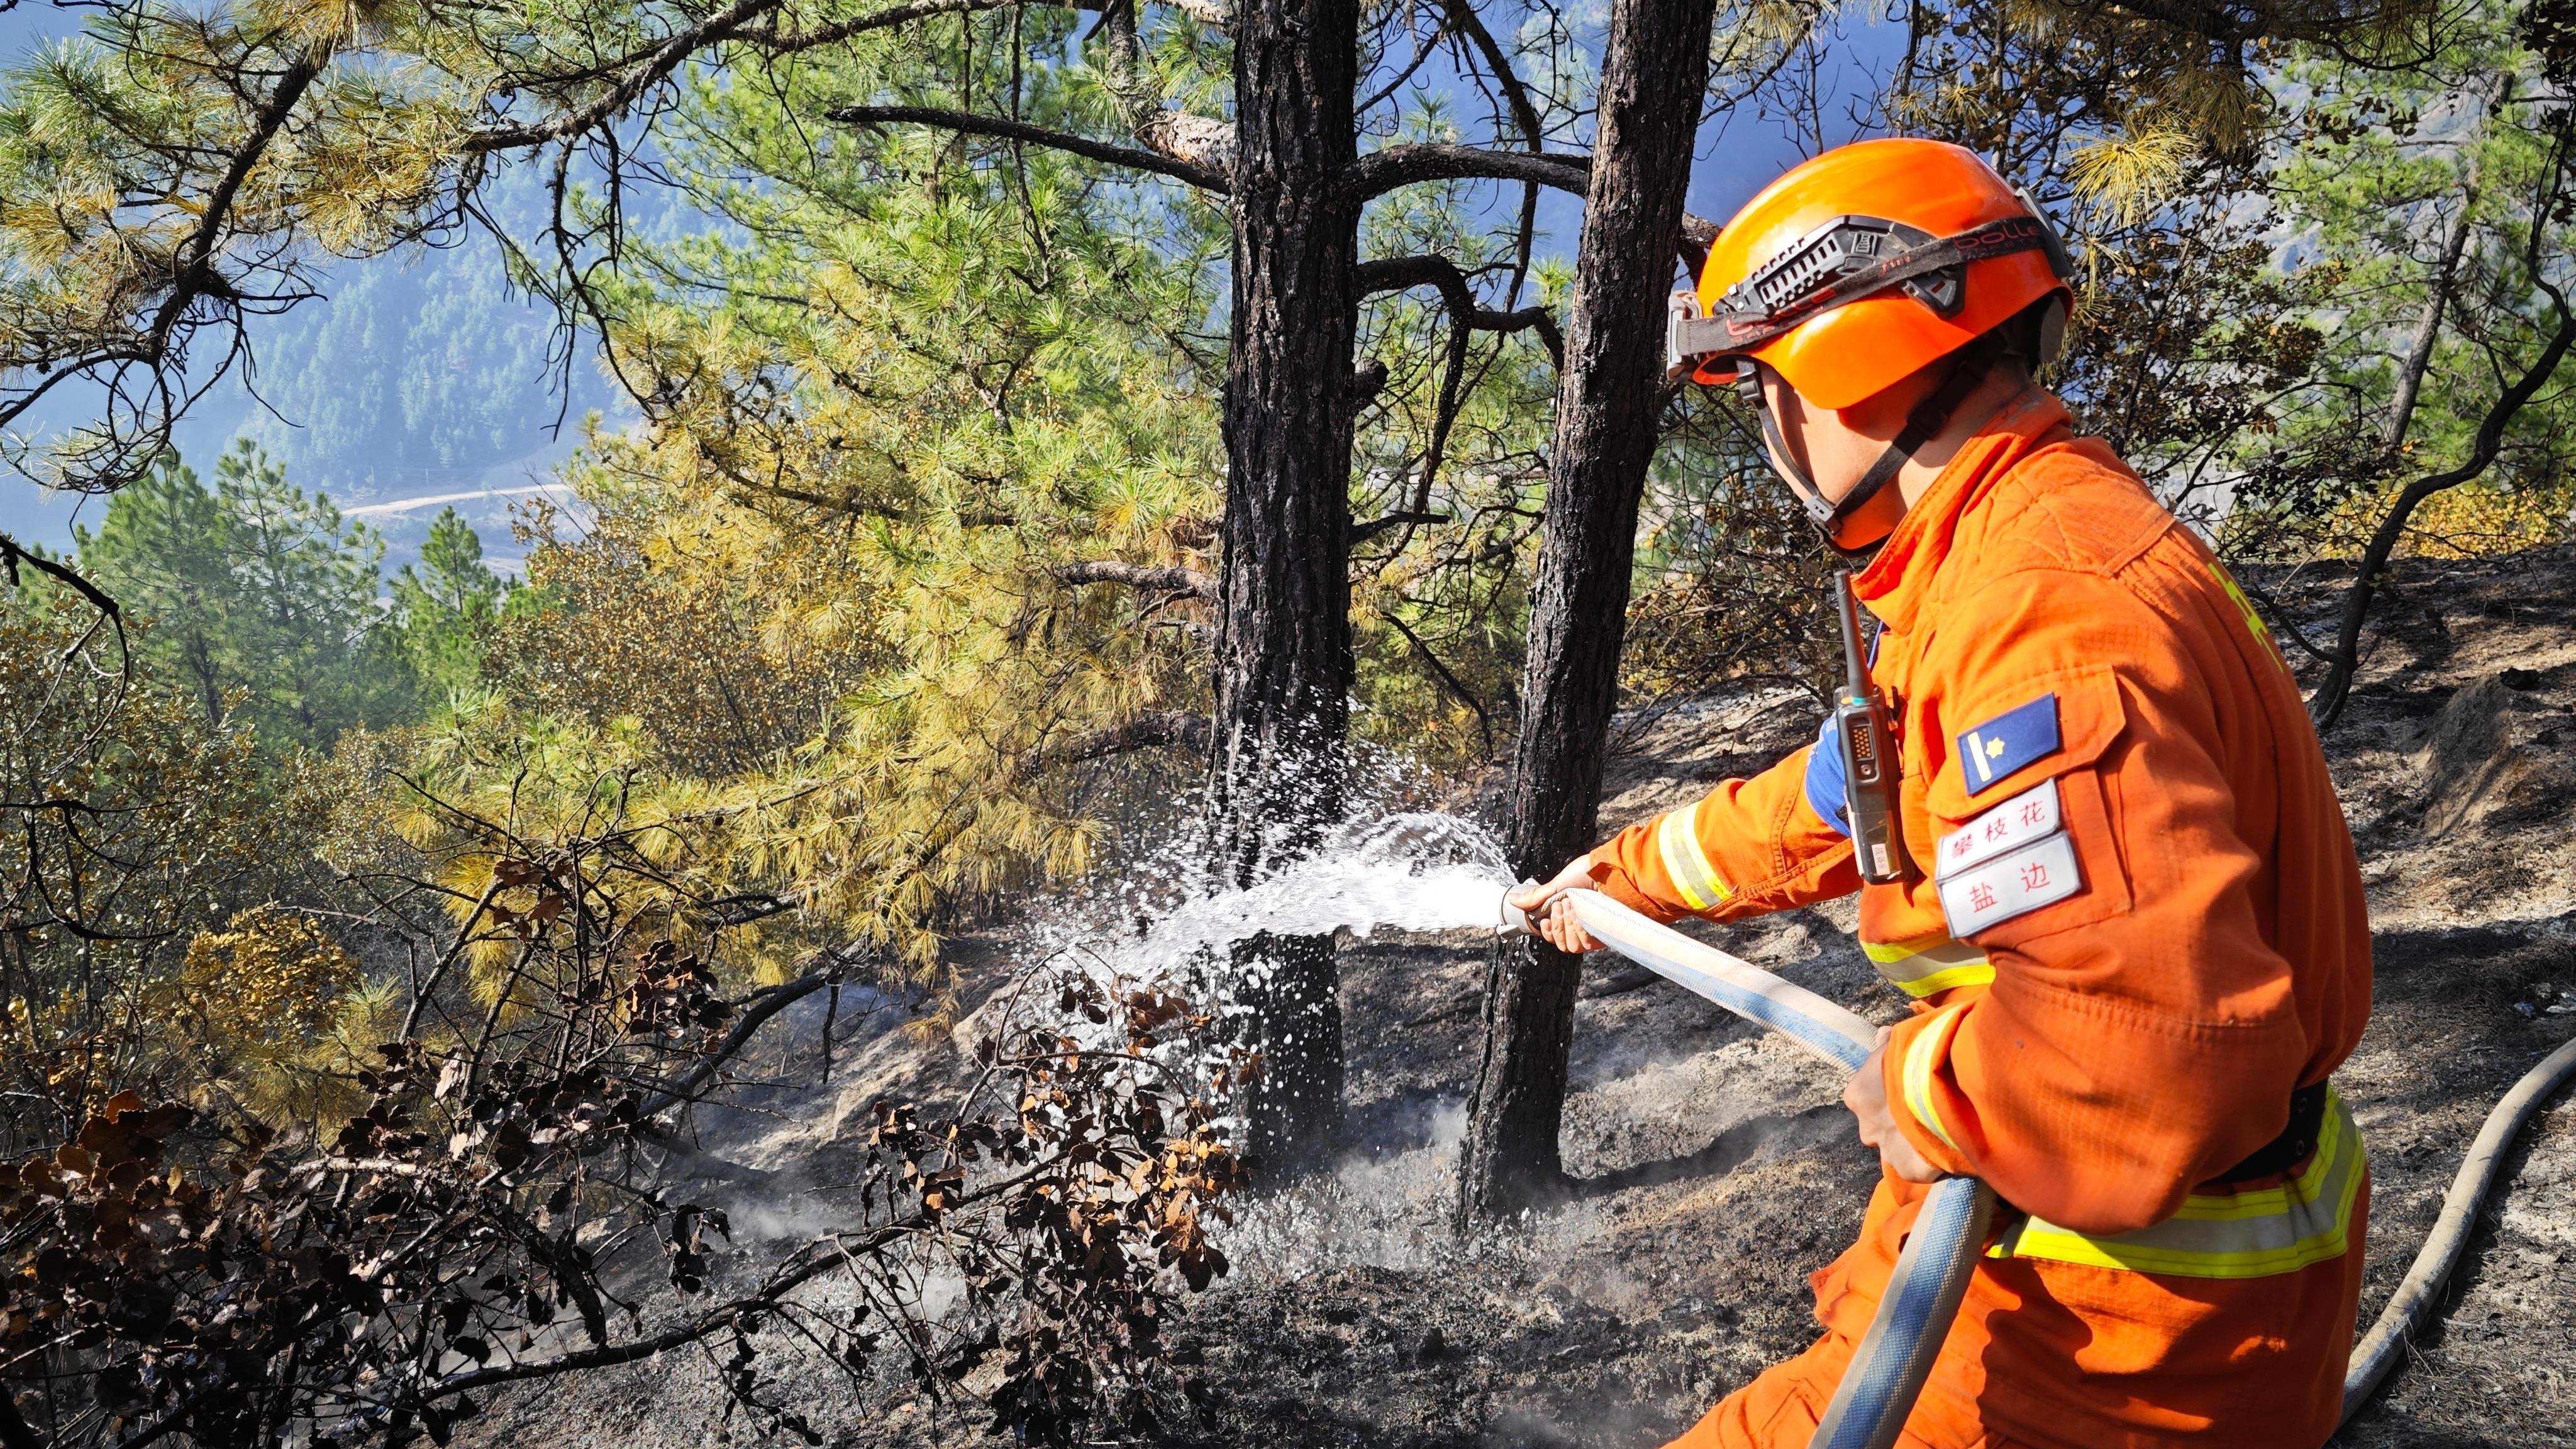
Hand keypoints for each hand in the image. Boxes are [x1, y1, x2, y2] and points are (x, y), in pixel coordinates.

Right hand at [1508, 854, 1604, 953]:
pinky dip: (1580, 929)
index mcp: (1569, 914)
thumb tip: (1513, 900)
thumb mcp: (1557, 884)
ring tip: (1571, 907)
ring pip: (1572, 947)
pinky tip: (1581, 914)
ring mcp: (1593, 930)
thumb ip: (1537, 897)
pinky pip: (1586, 944)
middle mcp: (1581, 924)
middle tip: (1560, 906)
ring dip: (1568, 926)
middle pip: (1562, 945)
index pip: (1554, 937)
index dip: (1547, 932)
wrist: (1609, 870)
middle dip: (1557, 926)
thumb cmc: (1588, 873)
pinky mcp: (1604, 934)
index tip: (1544, 920)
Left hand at [1844, 1027, 1945, 1183]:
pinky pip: (1917, 1165)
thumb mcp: (1900, 1045)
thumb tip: (1882, 1033)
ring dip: (1911, 1142)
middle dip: (1896, 1120)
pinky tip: (1946, 1145)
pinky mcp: (1908, 1169)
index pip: (1866, 1095)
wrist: (1938, 1094)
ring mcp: (1887, 1151)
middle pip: (1879, 1126)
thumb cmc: (1915, 1062)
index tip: (1908, 1087)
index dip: (1887, 1091)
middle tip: (1923, 1110)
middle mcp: (1866, 1127)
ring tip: (1938, 1130)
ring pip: (1896, 1149)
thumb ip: (1889, 1044)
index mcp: (1857, 1095)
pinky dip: (1929, 1157)